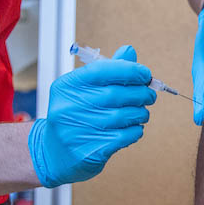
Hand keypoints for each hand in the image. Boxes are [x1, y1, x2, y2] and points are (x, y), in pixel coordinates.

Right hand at [28, 45, 155, 186]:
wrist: (54, 153)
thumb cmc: (74, 116)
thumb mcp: (82, 90)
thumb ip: (107, 71)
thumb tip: (129, 51)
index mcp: (67, 86)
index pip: (102, 70)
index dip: (129, 70)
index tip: (145, 74)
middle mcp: (69, 107)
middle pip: (116, 94)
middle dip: (141, 93)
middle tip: (149, 95)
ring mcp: (78, 130)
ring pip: (123, 116)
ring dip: (140, 113)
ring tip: (142, 112)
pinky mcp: (91, 150)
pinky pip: (124, 136)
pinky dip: (136, 130)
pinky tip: (135, 127)